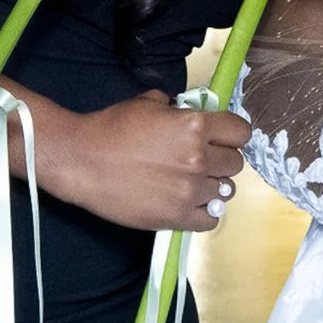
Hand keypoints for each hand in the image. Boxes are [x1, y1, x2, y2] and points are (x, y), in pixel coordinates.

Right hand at [44, 88, 251, 232]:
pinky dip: (204, 212)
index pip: (241, 132)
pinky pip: (211, 219)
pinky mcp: (177, 217)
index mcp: (195, 126)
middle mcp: (198, 159)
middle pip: (235, 163)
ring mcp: (189, 191)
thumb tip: (190, 113)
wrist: (81, 161)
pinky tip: (189, 203)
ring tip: (191, 182)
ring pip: (225, 191)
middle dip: (221, 159)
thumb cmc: (111, 129)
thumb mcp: (148, 103)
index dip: (232, 133)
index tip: (223, 137)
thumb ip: (178, 109)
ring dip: (212, 185)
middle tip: (202, 159)